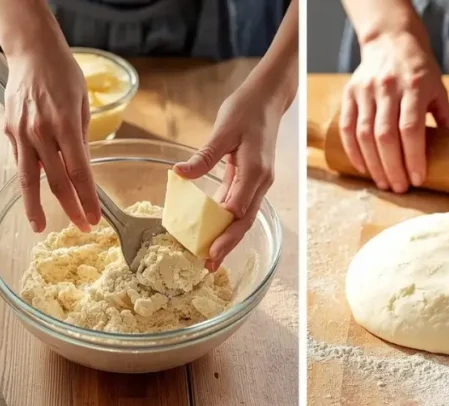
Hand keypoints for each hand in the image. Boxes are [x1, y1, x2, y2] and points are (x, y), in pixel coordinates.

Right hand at [3, 42, 98, 232]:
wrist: (32, 52)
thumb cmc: (64, 74)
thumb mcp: (83, 105)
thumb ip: (82, 137)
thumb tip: (83, 166)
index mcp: (65, 125)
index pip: (80, 172)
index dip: (87, 199)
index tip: (94, 217)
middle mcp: (41, 131)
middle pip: (57, 180)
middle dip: (70, 207)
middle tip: (81, 226)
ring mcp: (21, 132)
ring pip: (30, 177)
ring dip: (36, 204)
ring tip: (40, 225)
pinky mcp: (9, 130)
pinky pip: (22, 160)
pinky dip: (30, 178)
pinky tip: (36, 193)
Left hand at [173, 81, 285, 271]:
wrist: (268, 97)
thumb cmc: (247, 109)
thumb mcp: (224, 129)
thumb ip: (204, 156)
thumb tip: (179, 174)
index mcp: (256, 172)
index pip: (239, 211)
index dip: (224, 234)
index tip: (208, 251)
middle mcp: (261, 181)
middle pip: (245, 221)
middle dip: (228, 244)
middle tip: (209, 265)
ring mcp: (258, 181)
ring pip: (243, 216)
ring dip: (227, 236)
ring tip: (210, 255)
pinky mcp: (252, 177)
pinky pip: (240, 203)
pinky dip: (226, 219)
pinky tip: (213, 229)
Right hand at [340, 30, 448, 192]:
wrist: (391, 40)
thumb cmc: (419, 70)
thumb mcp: (438, 90)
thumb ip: (448, 119)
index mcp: (414, 86)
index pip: (411, 128)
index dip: (413, 157)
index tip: (417, 179)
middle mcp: (387, 88)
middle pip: (386, 135)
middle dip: (392, 167)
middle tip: (400, 188)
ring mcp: (366, 90)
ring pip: (364, 134)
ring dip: (373, 164)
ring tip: (384, 183)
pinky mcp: (350, 93)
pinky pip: (347, 127)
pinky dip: (353, 151)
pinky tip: (363, 168)